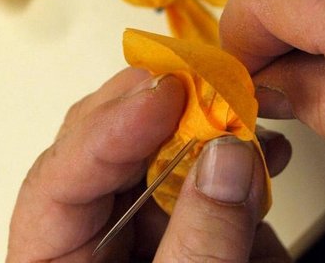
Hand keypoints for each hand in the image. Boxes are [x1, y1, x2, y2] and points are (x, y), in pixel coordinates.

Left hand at [7, 68, 291, 261]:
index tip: (164, 93)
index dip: (111, 127)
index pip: (60, 179)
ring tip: (245, 115)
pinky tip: (264, 151)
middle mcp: (92, 236)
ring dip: (203, 125)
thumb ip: (203, 242)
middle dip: (159, 109)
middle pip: (106, 149)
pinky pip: (201, 176)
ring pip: (156, 153)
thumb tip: (227, 156)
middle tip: (203, 83)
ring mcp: (140, 228)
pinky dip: (235, 157)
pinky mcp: (185, 226)